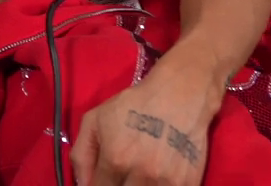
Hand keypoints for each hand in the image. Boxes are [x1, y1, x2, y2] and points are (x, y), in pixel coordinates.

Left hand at [71, 70, 216, 185]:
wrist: (180, 94)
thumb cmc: (134, 104)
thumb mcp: (94, 120)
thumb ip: (81, 155)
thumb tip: (81, 185)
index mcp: (116, 160)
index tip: (101, 180)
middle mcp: (142, 176)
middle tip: (119, 175)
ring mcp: (168, 183)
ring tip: (137, 174)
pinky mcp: (189, 184)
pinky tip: (157, 175)